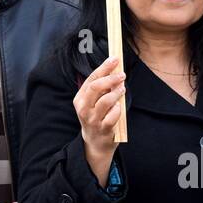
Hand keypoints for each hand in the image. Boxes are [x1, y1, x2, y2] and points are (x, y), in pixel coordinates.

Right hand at [73, 57, 124, 184]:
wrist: (95, 142)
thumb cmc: (97, 117)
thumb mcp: (93, 102)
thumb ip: (101, 89)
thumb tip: (114, 70)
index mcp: (80, 99)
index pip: (91, 79)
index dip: (104, 68)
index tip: (115, 59)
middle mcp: (83, 108)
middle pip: (95, 87)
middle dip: (110, 78)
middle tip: (122, 75)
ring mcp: (92, 119)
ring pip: (105, 101)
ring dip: (116, 93)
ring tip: (122, 89)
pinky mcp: (103, 129)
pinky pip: (113, 116)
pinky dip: (118, 109)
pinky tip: (119, 106)